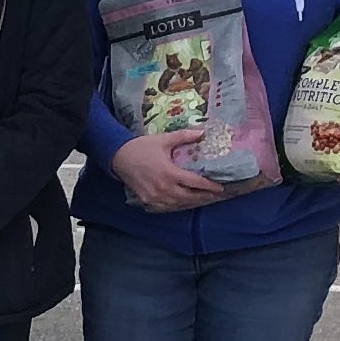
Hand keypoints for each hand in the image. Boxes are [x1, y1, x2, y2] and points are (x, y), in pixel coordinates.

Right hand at [110, 130, 227, 211]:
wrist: (118, 157)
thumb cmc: (141, 147)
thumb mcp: (163, 140)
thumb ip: (184, 136)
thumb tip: (202, 132)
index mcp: (170, 173)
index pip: (195, 183)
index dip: (210, 186)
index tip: (221, 187)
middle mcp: (164, 188)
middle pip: (190, 197)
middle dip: (205, 197)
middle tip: (217, 196)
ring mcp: (155, 197)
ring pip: (180, 205)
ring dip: (193, 203)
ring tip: (204, 200)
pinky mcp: (148, 201)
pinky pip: (168, 208)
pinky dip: (178, 206)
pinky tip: (185, 204)